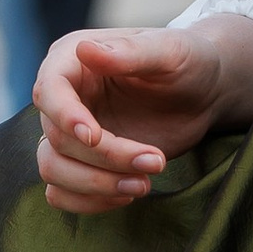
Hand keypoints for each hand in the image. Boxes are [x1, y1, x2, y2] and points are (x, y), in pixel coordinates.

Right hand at [32, 18, 252, 214]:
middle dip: (105, 158)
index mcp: (73, 59)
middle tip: (156, 162)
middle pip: (57, 138)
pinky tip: (127, 194)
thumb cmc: (187, 61)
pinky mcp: (81, 162)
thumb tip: (85, 50)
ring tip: (144, 184)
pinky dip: (89, 201)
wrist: (204, 92)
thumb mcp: (168, 50)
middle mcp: (64, 96)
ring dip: (95, 185)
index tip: (95, 138)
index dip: (65, 116)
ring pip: (52, 169)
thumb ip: (129, 52)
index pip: (48, 90)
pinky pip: (61, 192)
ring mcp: (69, 133)